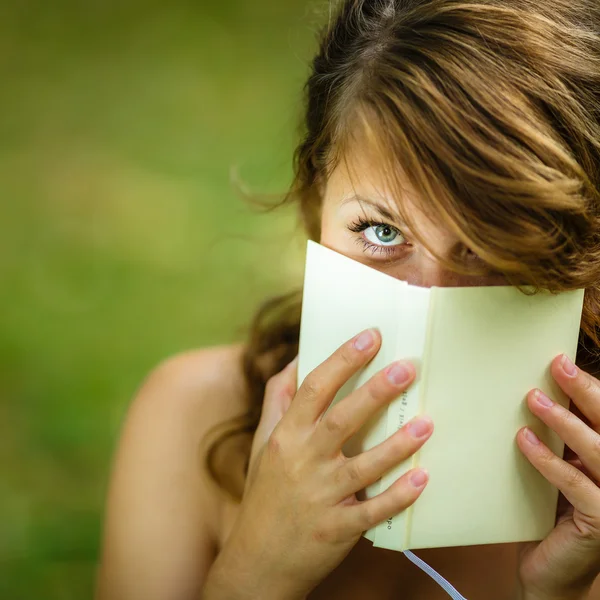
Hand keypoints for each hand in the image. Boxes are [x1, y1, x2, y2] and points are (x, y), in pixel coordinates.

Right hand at [216, 328, 432, 598]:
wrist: (257, 561)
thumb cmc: (264, 492)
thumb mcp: (262, 442)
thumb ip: (278, 399)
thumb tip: (298, 358)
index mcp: (286, 436)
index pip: (315, 388)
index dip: (343, 359)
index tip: (370, 336)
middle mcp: (302, 462)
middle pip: (341, 420)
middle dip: (375, 391)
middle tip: (408, 367)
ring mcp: (320, 497)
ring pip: (363, 467)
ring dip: (396, 445)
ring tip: (426, 423)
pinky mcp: (337, 529)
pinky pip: (372, 512)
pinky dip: (396, 497)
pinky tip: (421, 479)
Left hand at [516, 354, 599, 599]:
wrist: (554, 572)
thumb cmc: (553, 515)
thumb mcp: (562, 470)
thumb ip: (562, 444)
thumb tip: (536, 397)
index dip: (592, 388)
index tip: (564, 362)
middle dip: (587, 392)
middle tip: (558, 366)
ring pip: (596, 450)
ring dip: (564, 421)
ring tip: (534, 398)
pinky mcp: (599, 520)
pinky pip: (574, 483)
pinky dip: (548, 459)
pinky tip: (524, 440)